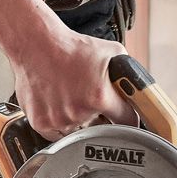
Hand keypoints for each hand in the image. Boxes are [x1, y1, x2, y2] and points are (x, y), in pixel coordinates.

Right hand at [10, 15, 138, 140]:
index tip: (128, 120)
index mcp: (100, 96)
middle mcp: (79, 111)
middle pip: (101, 128)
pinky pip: (57, 133)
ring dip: (80, 121)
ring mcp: (59, 119)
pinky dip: (60, 123)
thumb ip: (128, 72)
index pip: (126, 121)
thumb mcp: (112, 52)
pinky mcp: (41, 123)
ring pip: (79, 132)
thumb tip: (139, 86)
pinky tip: (59, 104)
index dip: (129, 119)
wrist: (37, 44)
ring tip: (73, 97)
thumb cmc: (72, 47)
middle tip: (94, 101)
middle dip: (102, 118)